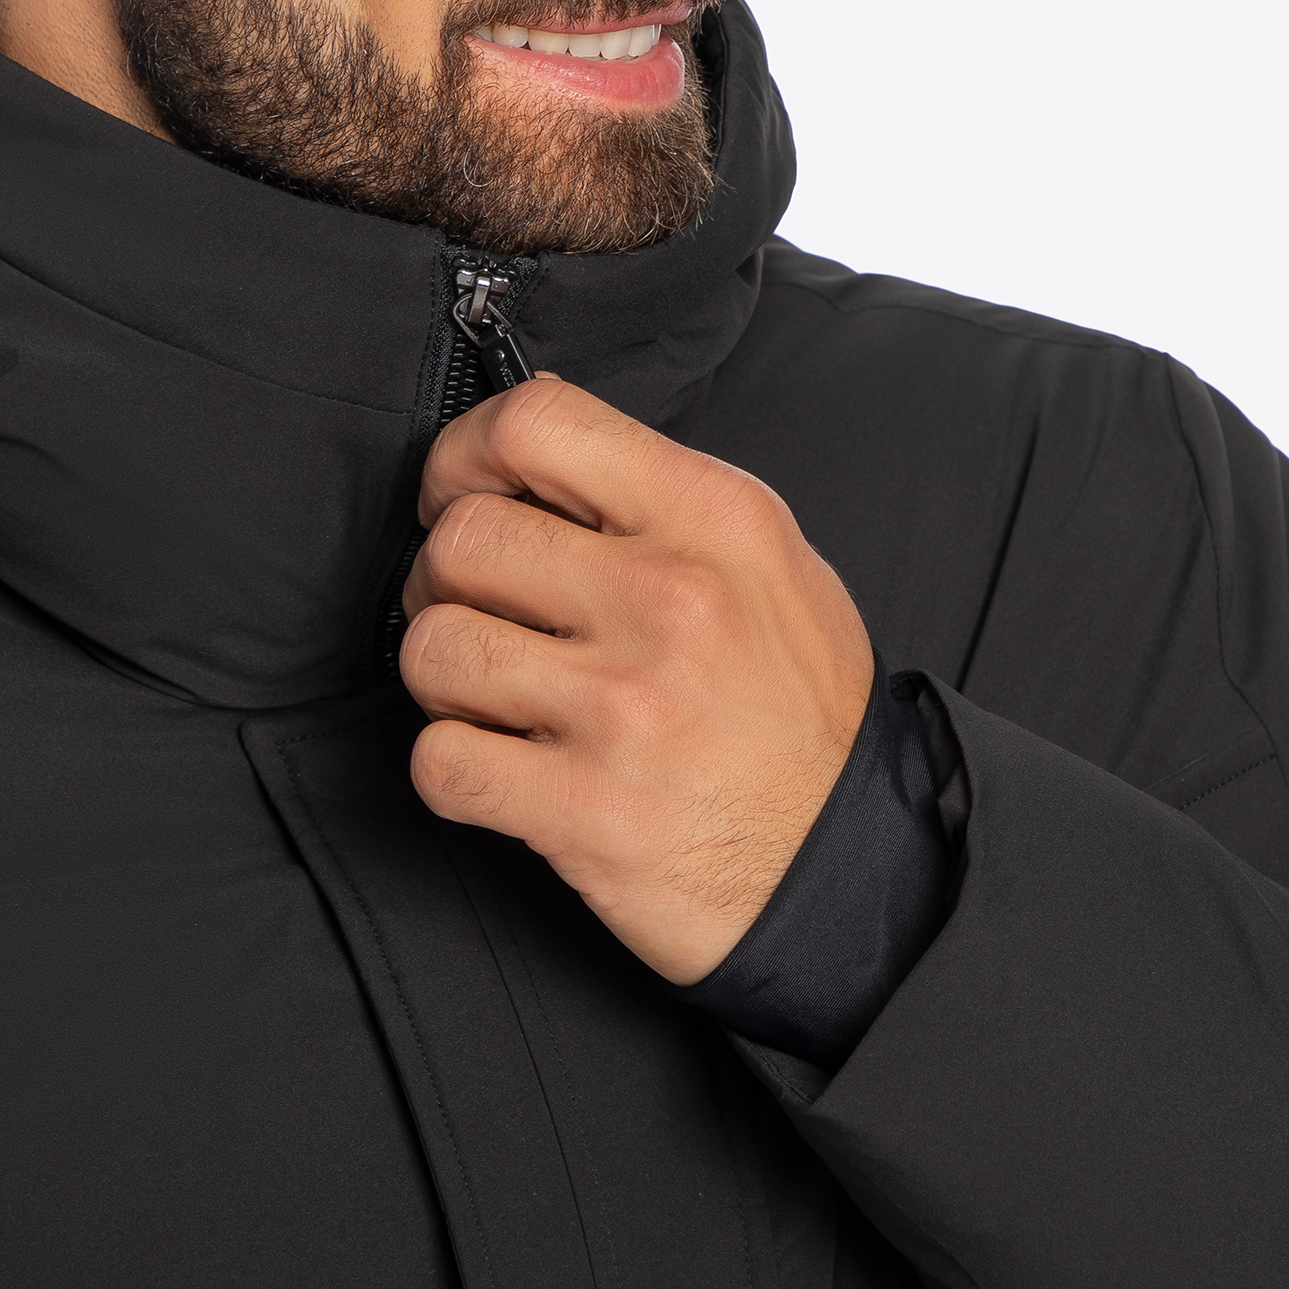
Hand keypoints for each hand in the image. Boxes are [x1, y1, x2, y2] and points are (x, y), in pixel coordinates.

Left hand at [399, 376, 873, 983]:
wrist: (854, 866)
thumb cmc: (799, 710)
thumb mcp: (767, 561)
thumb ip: (653, 493)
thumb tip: (526, 436)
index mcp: (714, 519)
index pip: (535, 423)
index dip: (463, 455)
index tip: (459, 494)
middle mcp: (670, 600)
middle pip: (462, 538)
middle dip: (446, 578)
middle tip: (482, 613)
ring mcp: (624, 708)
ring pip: (434, 647)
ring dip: (445, 678)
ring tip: (497, 697)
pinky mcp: (584, 810)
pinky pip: (440, 760)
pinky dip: (453, 768)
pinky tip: (503, 767)